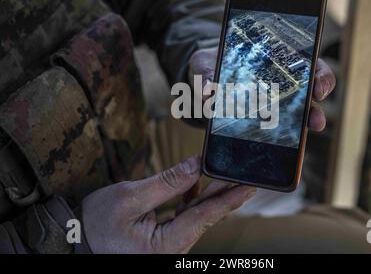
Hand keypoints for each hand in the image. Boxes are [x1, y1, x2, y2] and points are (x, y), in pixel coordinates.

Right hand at [82, 156, 255, 253]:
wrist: (77, 240)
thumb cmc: (96, 224)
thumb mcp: (130, 198)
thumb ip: (168, 182)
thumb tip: (196, 165)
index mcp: (166, 245)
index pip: (206, 216)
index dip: (230, 198)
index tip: (249, 185)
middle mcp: (174, 249)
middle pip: (206, 215)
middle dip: (226, 192)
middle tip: (245, 173)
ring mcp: (172, 244)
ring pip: (199, 215)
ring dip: (211, 193)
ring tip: (226, 172)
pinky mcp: (167, 237)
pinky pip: (187, 217)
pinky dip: (194, 198)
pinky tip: (197, 183)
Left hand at [189, 47, 335, 130]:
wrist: (203, 83)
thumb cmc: (210, 65)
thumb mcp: (204, 62)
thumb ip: (204, 70)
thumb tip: (206, 93)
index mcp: (275, 61)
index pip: (309, 65)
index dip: (320, 76)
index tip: (317, 88)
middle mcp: (282, 84)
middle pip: (310, 95)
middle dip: (316, 109)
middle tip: (315, 120)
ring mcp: (275, 106)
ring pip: (299, 117)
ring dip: (305, 128)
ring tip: (302, 140)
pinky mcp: (263, 125)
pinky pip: (279, 134)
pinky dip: (284, 142)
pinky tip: (281, 148)